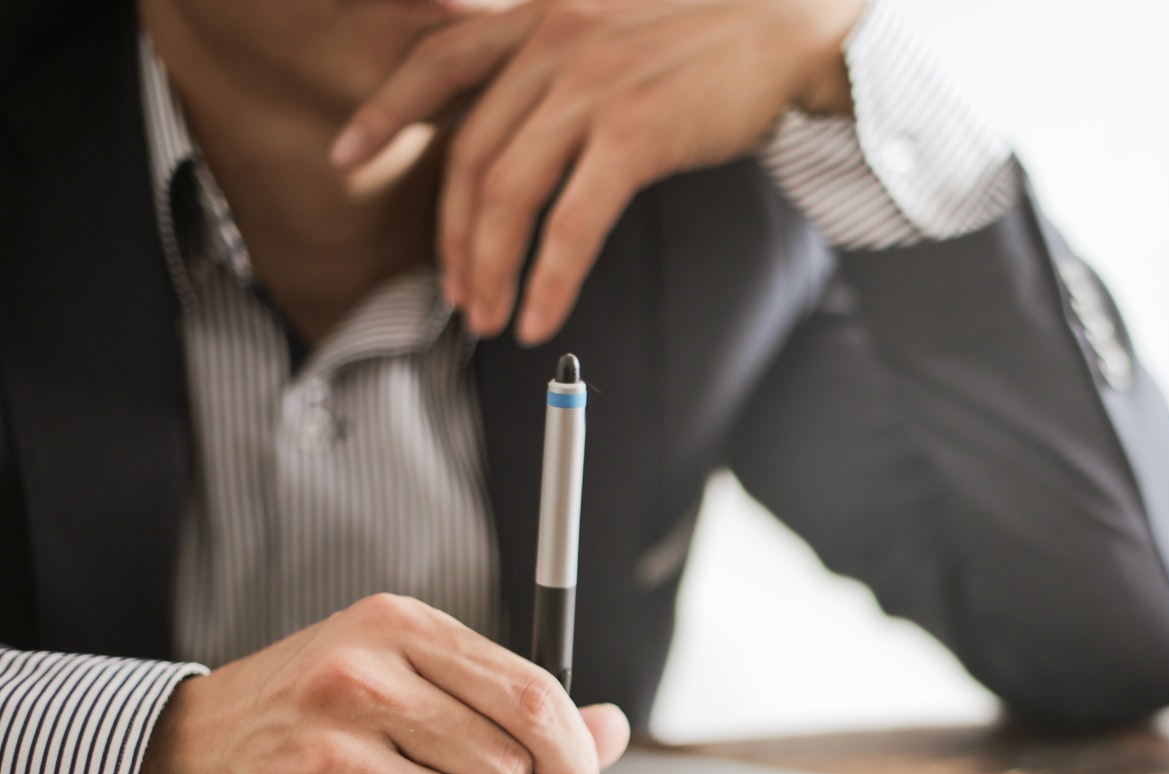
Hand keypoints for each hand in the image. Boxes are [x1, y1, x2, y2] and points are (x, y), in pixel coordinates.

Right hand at [92, 594, 629, 773]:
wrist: (180, 762)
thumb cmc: (310, 708)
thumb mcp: (402, 666)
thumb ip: (509, 695)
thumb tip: (610, 729)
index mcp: (394, 627)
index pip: (531, 695)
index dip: (575, 754)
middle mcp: (361, 686)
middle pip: (512, 768)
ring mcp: (335, 764)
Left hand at [330, 0, 864, 345]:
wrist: (788, 25)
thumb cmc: (713, 34)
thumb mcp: (614, 22)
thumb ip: (561, 56)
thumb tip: (526, 115)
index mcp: (541, 15)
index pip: (438, 59)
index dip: (385, 110)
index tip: (346, 152)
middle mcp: (554, 43)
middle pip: (472, 155)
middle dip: (454, 237)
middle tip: (457, 291)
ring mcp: (591, 88)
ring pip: (509, 195)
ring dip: (492, 268)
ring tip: (492, 316)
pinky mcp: (634, 134)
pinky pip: (572, 223)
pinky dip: (549, 278)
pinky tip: (542, 314)